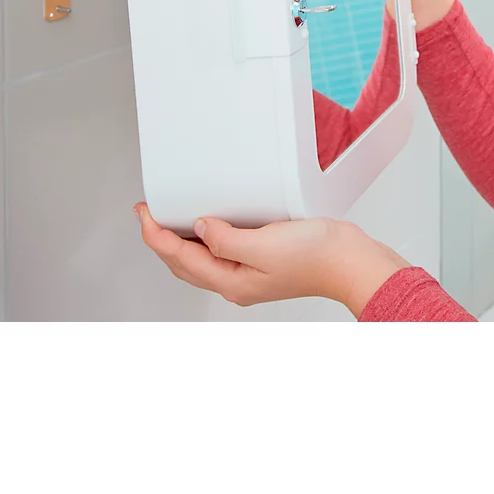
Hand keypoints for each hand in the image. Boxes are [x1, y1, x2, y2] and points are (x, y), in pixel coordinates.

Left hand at [135, 202, 409, 314]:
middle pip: (184, 264)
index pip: (180, 257)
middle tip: (147, 213)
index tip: (143, 211)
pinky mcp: (264, 262)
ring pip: (200, 260)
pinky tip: (209, 224)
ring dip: (179, 240)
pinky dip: (204, 238)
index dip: (155, 234)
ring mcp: (250, 274)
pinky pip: (221, 252)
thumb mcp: (264, 244)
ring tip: (168, 218)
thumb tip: (199, 228)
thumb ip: (226, 239)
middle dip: (160, 240)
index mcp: (232, 281)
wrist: (350, 261)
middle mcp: (236, 281)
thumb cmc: (316, 256)